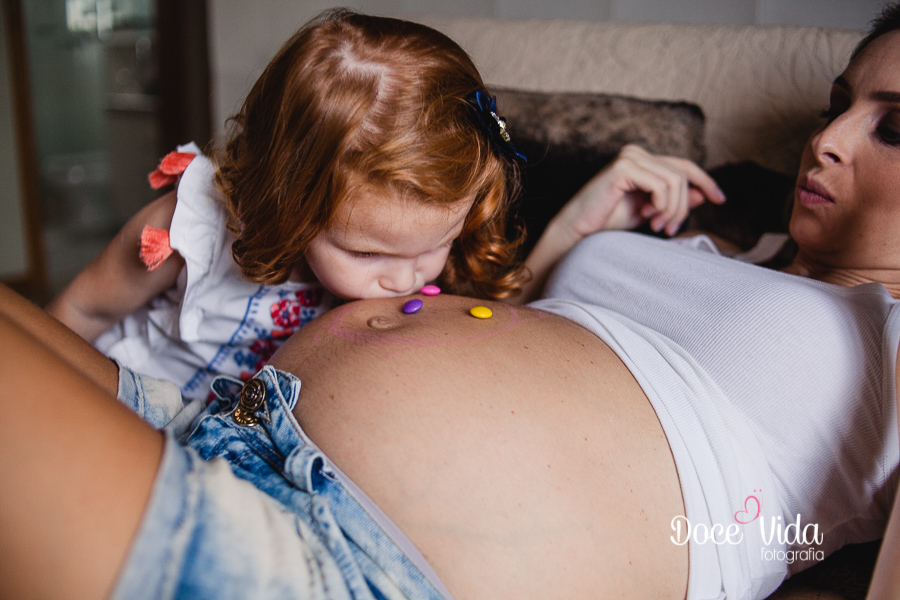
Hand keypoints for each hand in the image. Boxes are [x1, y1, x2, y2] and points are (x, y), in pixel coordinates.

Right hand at [556, 144, 724, 238]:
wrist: (577, 233)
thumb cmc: (606, 224)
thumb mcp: (649, 212)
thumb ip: (673, 201)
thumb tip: (702, 193)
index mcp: (642, 160)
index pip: (684, 166)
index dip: (706, 181)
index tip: (720, 200)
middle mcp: (636, 153)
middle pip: (682, 174)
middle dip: (682, 206)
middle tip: (667, 229)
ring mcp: (629, 157)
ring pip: (675, 180)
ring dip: (672, 209)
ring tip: (657, 226)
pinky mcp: (623, 168)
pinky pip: (661, 184)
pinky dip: (661, 204)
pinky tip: (647, 217)